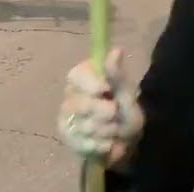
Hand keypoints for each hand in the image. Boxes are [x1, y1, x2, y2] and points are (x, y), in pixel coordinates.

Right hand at [57, 48, 143, 164]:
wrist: (126, 143)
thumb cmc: (126, 114)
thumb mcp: (128, 95)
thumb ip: (118, 76)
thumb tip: (116, 50)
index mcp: (84, 77)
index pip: (76, 76)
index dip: (90, 84)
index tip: (106, 90)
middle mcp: (71, 94)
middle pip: (79, 104)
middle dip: (104, 113)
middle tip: (115, 113)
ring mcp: (66, 116)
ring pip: (83, 125)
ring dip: (106, 131)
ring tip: (113, 130)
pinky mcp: (67, 137)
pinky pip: (82, 142)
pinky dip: (100, 144)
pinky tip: (107, 143)